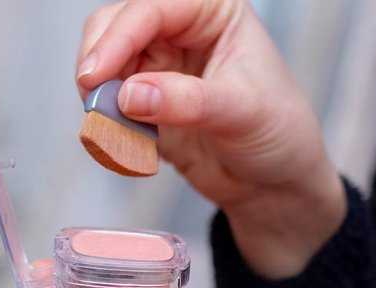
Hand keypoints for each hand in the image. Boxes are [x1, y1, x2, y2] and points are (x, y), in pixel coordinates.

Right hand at [76, 0, 345, 277]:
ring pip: (105, 65)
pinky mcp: (146, 104)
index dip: (118, 38)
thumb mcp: (243, 112)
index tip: (96, 75)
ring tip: (115, 130)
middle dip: (100, 63)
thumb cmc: (279, 132)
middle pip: (114, 27)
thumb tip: (130, 95)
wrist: (273, 183)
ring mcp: (160, 68)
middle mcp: (182, 32)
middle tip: (96, 103)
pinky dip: (107, 124)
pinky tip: (127, 146)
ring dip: (100, 97)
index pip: (152, 9)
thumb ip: (188, 101)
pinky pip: (110, 105)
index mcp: (212, 12)